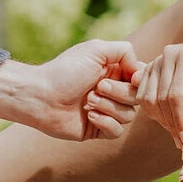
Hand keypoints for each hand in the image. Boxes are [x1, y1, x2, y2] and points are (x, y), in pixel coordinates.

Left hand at [0, 40, 141, 140]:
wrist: (40, 96)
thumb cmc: (65, 71)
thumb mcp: (95, 50)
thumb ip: (124, 51)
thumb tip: (141, 70)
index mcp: (114, 71)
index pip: (142, 78)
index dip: (140, 80)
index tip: (133, 78)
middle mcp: (112, 91)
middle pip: (137, 97)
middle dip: (119, 92)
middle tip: (97, 86)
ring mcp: (106, 111)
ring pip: (129, 116)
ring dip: (109, 107)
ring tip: (88, 101)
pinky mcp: (98, 129)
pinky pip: (117, 131)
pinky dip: (106, 122)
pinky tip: (89, 115)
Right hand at [137, 2, 182, 148]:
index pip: (177, 96)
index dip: (180, 121)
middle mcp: (168, 57)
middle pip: (161, 100)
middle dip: (171, 125)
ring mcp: (156, 60)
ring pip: (148, 99)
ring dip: (161, 120)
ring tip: (178, 131)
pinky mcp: (148, 67)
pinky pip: (142, 94)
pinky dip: (152, 111)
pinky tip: (168, 118)